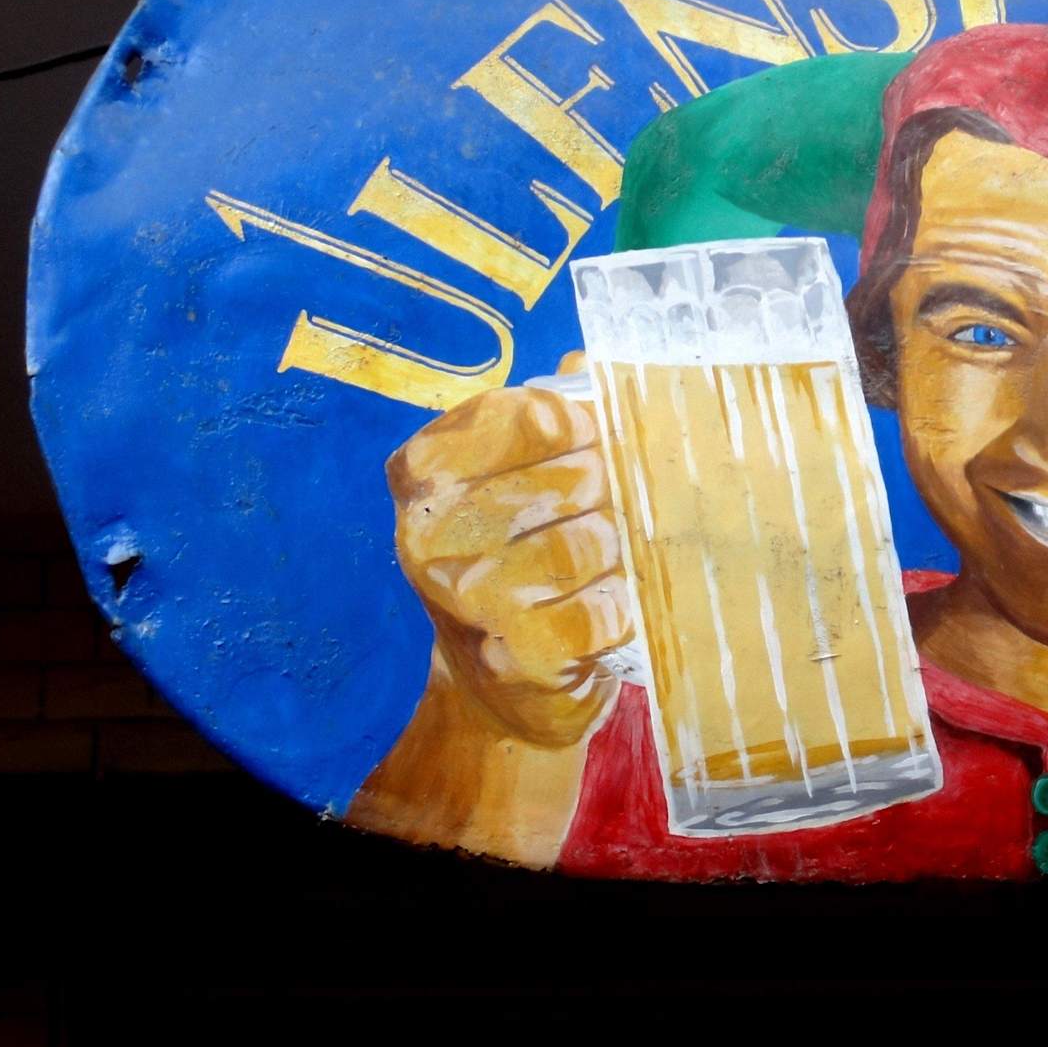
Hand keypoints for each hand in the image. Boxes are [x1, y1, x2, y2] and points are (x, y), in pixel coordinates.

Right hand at [387, 360, 631, 748]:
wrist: (498, 682)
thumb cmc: (518, 556)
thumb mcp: (520, 474)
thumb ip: (557, 409)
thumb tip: (590, 364)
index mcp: (427, 468)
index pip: (534, 412)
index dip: (586, 427)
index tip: (593, 444)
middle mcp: (430, 530)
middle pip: (576, 479)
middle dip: (611, 495)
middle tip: (610, 514)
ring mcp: (468, 597)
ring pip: (589, 543)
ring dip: (617, 553)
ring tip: (606, 562)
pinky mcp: (515, 656)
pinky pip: (602, 612)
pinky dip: (621, 609)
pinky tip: (607, 610)